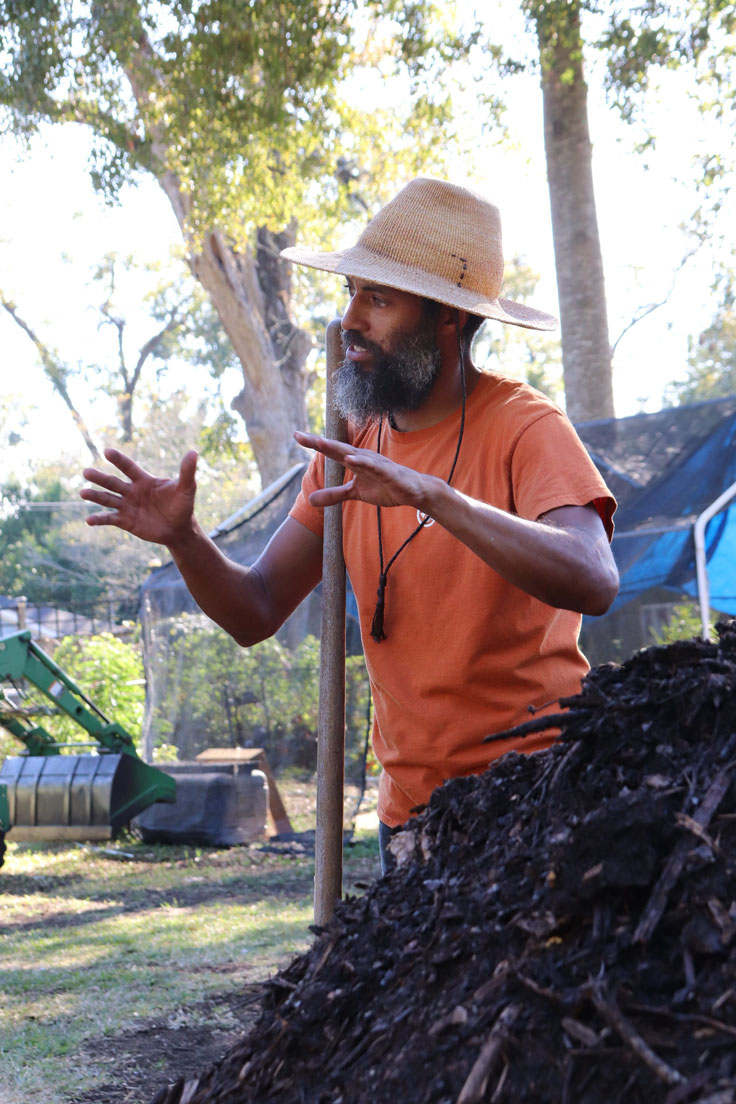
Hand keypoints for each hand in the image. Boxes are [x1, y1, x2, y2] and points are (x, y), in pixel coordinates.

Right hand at [80, 447, 198, 546]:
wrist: (180, 529)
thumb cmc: (183, 506)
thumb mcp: (186, 489)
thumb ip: (187, 472)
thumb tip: (194, 452)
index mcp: (144, 480)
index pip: (129, 468)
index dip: (119, 460)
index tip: (107, 451)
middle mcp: (132, 491)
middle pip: (113, 482)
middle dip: (100, 478)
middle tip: (86, 472)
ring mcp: (127, 506)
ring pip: (108, 499)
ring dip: (95, 496)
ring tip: (83, 492)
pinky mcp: (126, 521)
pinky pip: (110, 519)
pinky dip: (99, 519)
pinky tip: (89, 520)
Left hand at [294, 431, 430, 509]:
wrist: (414, 492)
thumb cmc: (385, 487)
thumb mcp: (355, 493)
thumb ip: (334, 494)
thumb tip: (310, 500)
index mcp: (355, 461)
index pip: (331, 451)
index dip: (314, 443)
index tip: (295, 435)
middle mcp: (363, 458)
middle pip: (337, 448)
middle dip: (318, 442)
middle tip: (298, 435)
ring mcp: (376, 464)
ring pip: (353, 454)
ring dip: (336, 448)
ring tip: (318, 443)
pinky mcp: (388, 473)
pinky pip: (374, 467)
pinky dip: (363, 462)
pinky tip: (351, 459)